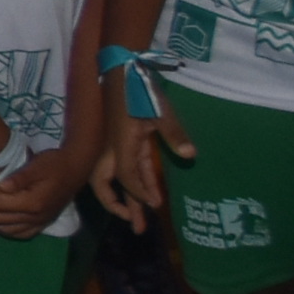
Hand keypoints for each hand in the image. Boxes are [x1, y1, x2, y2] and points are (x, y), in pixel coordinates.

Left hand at [0, 133, 91, 239]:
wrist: (76, 168)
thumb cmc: (54, 163)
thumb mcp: (36, 165)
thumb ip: (19, 177)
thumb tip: (0, 185)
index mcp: (33, 202)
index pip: (0, 204)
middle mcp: (37, 217)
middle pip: (1, 219)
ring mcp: (41, 222)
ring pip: (9, 230)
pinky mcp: (43, 223)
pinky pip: (21, 234)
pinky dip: (6, 230)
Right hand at [91, 71, 190, 225]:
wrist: (125, 68)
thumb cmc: (142, 88)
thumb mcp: (161, 110)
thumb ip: (173, 133)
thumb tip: (190, 155)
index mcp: (121, 143)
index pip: (125, 176)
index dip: (139, 192)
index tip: (155, 206)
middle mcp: (113, 148)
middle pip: (104, 183)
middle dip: (118, 205)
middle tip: (135, 225)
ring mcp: (115, 145)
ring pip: (112, 178)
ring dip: (124, 198)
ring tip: (137, 218)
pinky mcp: (122, 140)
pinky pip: (124, 166)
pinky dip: (134, 182)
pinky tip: (148, 190)